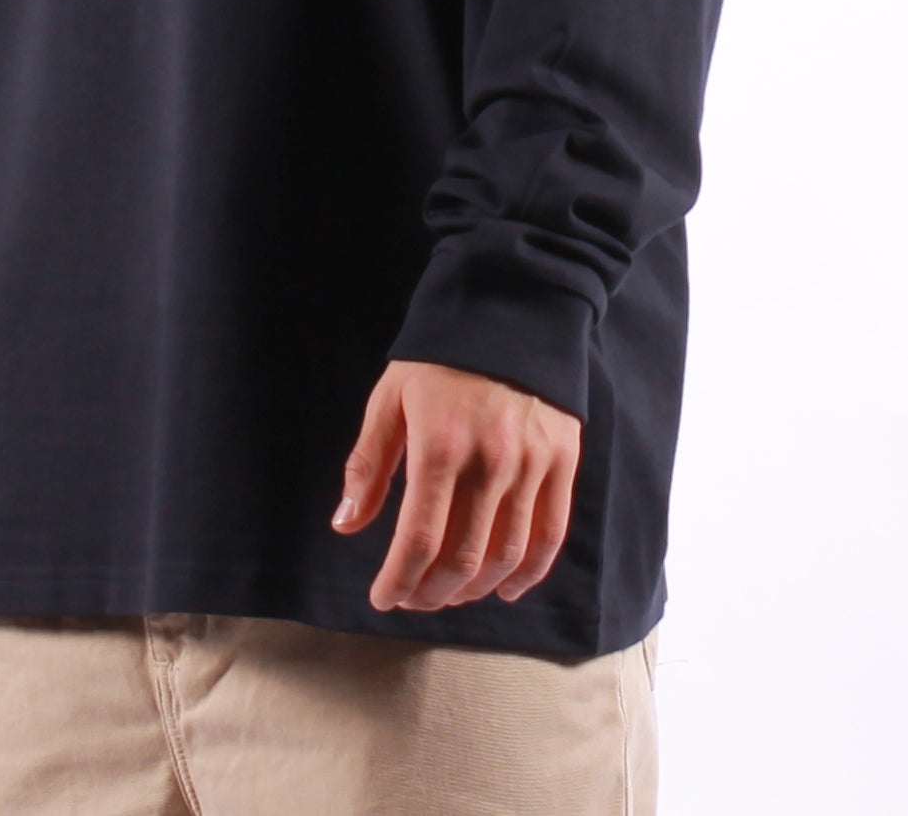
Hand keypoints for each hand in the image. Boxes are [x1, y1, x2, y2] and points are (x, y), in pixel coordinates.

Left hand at [331, 359, 581, 611]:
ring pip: (506, 555)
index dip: (398, 580)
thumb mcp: (390, 399)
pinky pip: (550, 535)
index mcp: (440, 446)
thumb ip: (368, 464)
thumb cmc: (439, 359)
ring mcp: (532, 464)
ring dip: (475, 589)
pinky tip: (505, 588)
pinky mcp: (562, 461)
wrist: (510, 310)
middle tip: (413, 598)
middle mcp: (490, 461)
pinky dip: (528, 573)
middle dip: (432, 592)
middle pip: (462, 558)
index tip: (383, 598)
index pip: (418, 539)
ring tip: (450, 594)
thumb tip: (345, 524)